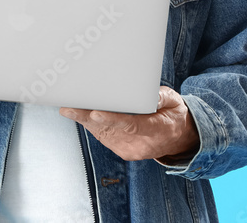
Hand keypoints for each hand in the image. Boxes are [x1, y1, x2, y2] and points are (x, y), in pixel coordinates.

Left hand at [59, 86, 199, 161]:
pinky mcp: (122, 151)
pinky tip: (79, 113)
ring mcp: (130, 149)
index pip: (131, 125)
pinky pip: (103, 137)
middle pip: (110, 130)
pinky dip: (91, 125)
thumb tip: (149, 95)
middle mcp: (140, 144)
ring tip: (68, 106)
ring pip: (102, 134)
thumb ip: (161, 97)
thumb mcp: (174, 101)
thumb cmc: (173, 115)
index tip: (94, 113)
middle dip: (87, 118)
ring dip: (84, 120)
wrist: (178, 138)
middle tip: (67, 107)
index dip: (111, 119)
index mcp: (156, 130)